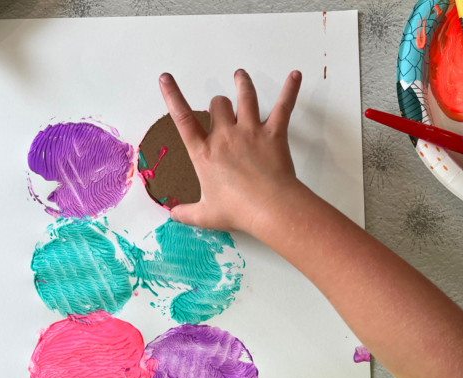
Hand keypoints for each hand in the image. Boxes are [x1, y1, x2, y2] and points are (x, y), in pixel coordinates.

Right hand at [158, 69, 304, 233]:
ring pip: (245, 96)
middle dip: (219, 104)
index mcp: (204, 153)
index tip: (166, 79)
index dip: (173, 97)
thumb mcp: (206, 216)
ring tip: (240, 75)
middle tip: (221, 108)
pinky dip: (290, 89)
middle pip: (218, 104)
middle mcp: (225, 136)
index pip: (183, 119)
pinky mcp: (274, 133)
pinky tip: (295, 76)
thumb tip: (173, 216)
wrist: (268, 208)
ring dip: (243, 84)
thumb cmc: (237, 211)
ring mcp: (250, 131)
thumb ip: (186, 214)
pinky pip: (283, 105)